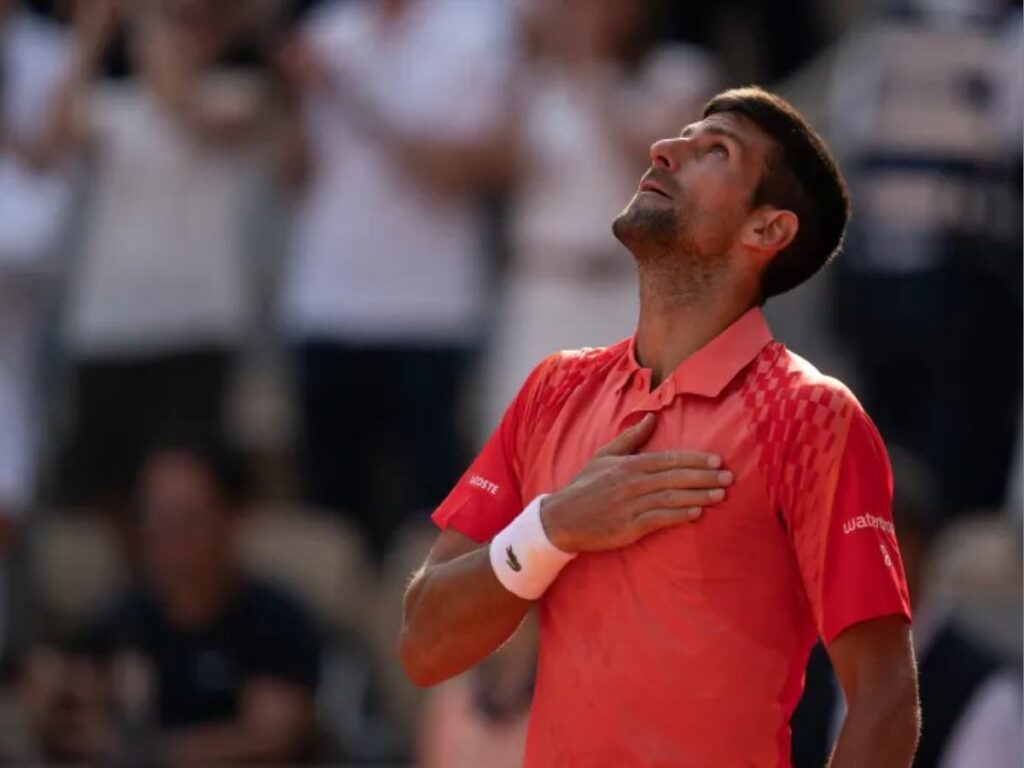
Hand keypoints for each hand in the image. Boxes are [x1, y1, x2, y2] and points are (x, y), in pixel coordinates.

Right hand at [540, 413, 731, 552]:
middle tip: (729, 476)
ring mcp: (630, 506)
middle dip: (704, 476)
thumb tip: (652, 417)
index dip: (694, 460)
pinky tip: (697, 513)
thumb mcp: (604, 456)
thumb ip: (630, 438)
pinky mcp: (629, 527)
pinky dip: (679, 515)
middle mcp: (631, 483)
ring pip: (671, 498)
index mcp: (628, 465)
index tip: (716, 459)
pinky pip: (659, 519)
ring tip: (720, 494)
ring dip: (698, 495)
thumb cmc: (584, 486)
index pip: (668, 459)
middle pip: (674, 478)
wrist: (561, 519)